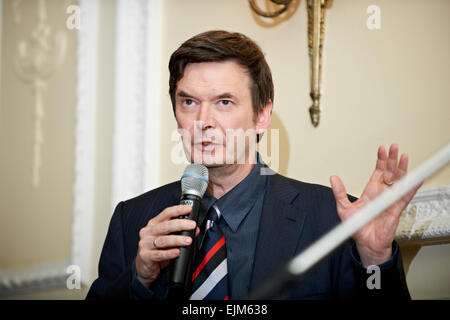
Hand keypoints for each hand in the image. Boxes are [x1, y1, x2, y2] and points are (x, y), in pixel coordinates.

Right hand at [135, 205, 199, 286]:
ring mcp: (145, 244)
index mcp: (153, 224)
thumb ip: (180, 233)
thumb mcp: (168, 239)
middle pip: (165, 226)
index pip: (166, 213)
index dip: (177, 210)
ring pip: (163, 240)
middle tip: (192, 225)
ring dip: (177, 240)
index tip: (188, 209)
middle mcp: (148, 232)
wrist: (144, 266)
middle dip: (181, 224)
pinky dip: (169, 253)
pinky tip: (177, 252)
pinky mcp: (145, 256)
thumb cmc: (157, 250)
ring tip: (188, 240)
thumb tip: (195, 230)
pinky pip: (159, 254)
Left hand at [330, 144, 421, 266]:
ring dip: (402, 168)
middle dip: (392, 159)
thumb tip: (333, 178)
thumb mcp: (343, 207)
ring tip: (404, 156)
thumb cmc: (357, 227)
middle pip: (390, 172)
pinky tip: (416, 178)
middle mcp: (382, 194)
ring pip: (399, 181)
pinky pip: (406, 196)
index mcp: (371, 191)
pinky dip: (411, 187)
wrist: (365, 243)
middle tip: (394, 147)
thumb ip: (339, 192)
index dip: (381, 160)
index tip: (382, 149)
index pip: (378, 171)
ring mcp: (390, 200)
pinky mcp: (395, 209)